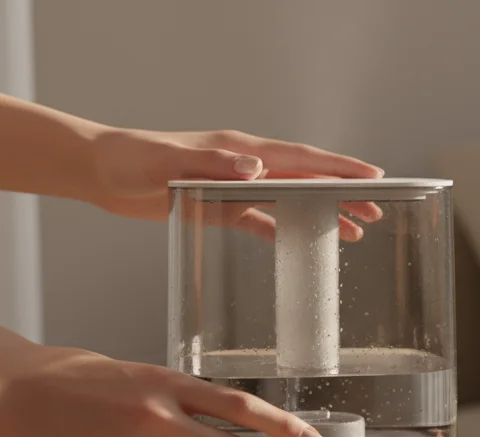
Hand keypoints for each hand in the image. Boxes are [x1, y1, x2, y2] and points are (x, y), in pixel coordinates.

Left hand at [86, 128, 385, 239]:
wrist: (101, 171)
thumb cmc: (131, 161)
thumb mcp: (171, 162)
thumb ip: (214, 163)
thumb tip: (258, 168)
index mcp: (240, 151)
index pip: (301, 159)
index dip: (339, 168)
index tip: (373, 175)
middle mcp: (244, 165)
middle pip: (306, 180)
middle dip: (344, 193)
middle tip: (378, 210)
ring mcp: (234, 185)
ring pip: (291, 200)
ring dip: (323, 213)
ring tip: (357, 229)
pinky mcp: (219, 206)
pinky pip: (262, 219)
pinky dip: (287, 229)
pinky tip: (305, 243)